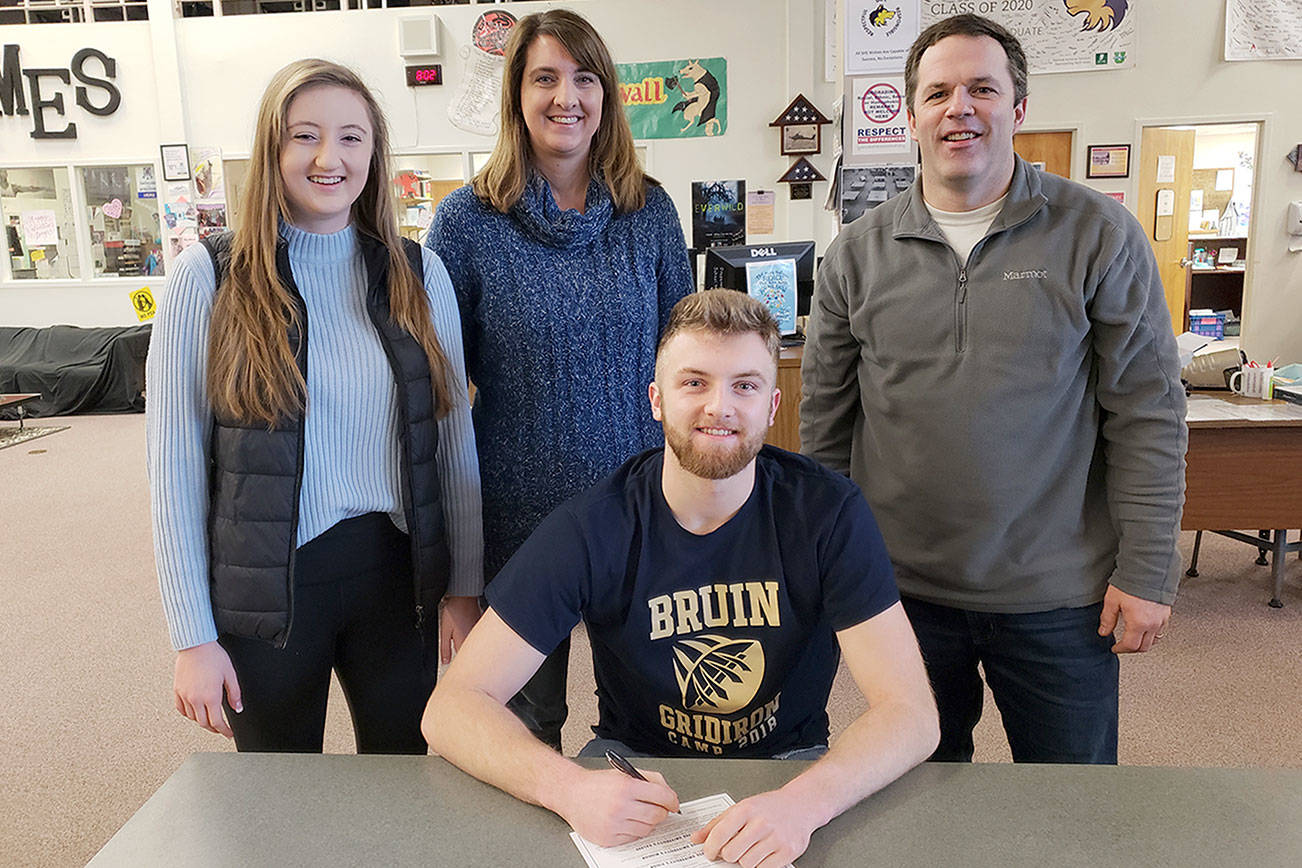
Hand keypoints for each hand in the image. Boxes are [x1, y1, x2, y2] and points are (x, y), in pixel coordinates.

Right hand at [173, 641, 240, 737]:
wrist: (195, 645)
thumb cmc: (213, 656)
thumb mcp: (230, 674)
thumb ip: (235, 694)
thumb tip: (238, 708)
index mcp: (210, 696)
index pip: (217, 722)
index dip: (224, 731)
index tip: (228, 734)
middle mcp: (196, 698)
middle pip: (204, 723)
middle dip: (214, 728)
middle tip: (221, 728)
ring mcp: (185, 695)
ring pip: (192, 718)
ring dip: (202, 721)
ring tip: (209, 719)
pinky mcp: (177, 690)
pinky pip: (181, 709)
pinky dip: (188, 714)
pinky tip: (194, 712)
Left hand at [439, 595, 482, 663]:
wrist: (465, 597)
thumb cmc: (454, 610)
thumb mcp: (444, 630)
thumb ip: (445, 648)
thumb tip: (445, 660)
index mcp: (463, 642)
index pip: (462, 660)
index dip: (457, 665)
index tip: (454, 667)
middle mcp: (472, 639)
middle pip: (469, 655)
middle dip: (464, 658)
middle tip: (457, 655)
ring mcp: (477, 634)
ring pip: (474, 648)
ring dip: (469, 649)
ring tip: (461, 641)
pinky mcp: (479, 628)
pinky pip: (476, 639)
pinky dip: (473, 640)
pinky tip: (468, 634)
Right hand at [555, 768, 679, 846]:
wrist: (571, 794)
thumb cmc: (597, 783)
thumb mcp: (624, 773)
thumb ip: (650, 779)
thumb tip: (669, 793)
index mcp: (626, 787)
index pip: (661, 796)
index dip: (672, 800)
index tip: (673, 803)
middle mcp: (620, 806)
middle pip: (656, 815)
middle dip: (660, 812)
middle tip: (656, 808)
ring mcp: (614, 824)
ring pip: (646, 829)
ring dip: (647, 822)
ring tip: (637, 813)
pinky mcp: (608, 838)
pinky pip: (632, 838)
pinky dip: (633, 831)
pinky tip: (625, 821)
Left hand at [692, 789, 818, 867]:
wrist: (801, 805)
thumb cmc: (769, 806)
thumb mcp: (741, 808)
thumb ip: (716, 824)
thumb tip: (696, 839)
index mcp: (746, 810)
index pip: (720, 834)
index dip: (710, 848)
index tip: (710, 853)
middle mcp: (761, 823)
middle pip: (731, 854)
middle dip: (729, 855)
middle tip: (734, 849)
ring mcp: (776, 838)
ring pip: (747, 864)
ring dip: (746, 860)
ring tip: (752, 848)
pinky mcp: (788, 851)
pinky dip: (761, 865)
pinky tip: (764, 853)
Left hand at [1098, 584, 1170, 653]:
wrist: (1149, 568)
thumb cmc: (1132, 582)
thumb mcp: (1112, 601)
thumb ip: (1108, 619)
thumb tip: (1104, 631)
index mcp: (1139, 623)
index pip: (1130, 646)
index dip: (1120, 649)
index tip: (1115, 648)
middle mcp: (1153, 623)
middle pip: (1144, 647)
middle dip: (1132, 649)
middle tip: (1123, 646)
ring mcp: (1161, 619)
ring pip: (1154, 640)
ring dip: (1143, 642)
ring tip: (1134, 639)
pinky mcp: (1166, 613)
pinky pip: (1160, 630)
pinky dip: (1152, 633)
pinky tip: (1145, 628)